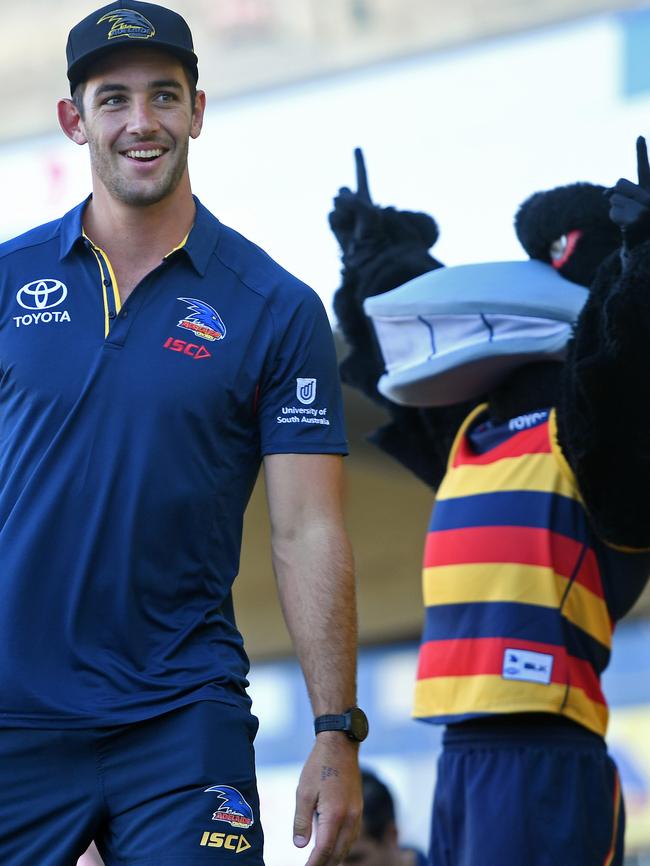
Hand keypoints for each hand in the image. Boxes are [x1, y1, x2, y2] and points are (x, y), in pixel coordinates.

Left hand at [293, 733, 361, 865]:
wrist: (341, 745)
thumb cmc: (319, 765)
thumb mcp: (304, 792)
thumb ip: (302, 821)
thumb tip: (300, 846)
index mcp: (335, 814)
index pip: (323, 851)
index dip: (313, 865)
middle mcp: (350, 818)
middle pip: (338, 854)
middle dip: (325, 865)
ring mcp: (357, 814)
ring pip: (347, 847)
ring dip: (334, 858)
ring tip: (319, 863)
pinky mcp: (359, 809)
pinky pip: (352, 836)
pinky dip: (342, 847)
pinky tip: (332, 847)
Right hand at [329, 148, 381, 263]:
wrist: (367, 251)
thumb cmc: (373, 232)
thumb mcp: (367, 211)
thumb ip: (351, 200)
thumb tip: (335, 201)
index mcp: (365, 197)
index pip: (361, 176)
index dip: (359, 162)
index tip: (357, 147)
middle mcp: (353, 204)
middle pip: (343, 190)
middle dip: (348, 199)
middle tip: (357, 213)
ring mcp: (342, 213)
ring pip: (336, 202)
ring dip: (345, 212)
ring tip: (354, 224)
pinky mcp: (335, 224)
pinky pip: (332, 214)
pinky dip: (338, 220)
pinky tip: (345, 228)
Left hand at [606, 136, 649, 241]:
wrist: (645, 244)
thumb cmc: (640, 219)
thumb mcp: (633, 202)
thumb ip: (622, 192)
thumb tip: (606, 193)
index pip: (644, 168)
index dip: (641, 152)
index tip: (639, 136)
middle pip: (620, 183)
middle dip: (618, 194)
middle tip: (631, 207)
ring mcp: (644, 210)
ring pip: (614, 198)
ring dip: (617, 207)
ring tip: (630, 217)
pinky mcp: (634, 221)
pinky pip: (613, 212)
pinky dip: (616, 218)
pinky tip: (627, 225)